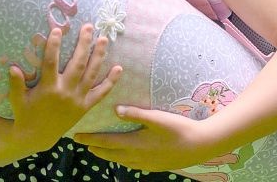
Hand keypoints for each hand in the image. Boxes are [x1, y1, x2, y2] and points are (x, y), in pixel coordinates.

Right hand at [8, 24, 121, 151]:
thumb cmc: (25, 114)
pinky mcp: (85, 107)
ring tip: (103, 40)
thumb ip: (16, 84)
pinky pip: (101, 93)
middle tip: (89, 27)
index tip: (57, 30)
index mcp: (48, 88)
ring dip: (99, 56)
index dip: (54, 46)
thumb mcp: (17, 100)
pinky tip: (119, 68)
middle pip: (78, 64)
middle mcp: (65, 92)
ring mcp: (78, 100)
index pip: (51, 62)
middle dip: (84, 44)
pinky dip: (111, 81)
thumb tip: (12, 67)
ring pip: (91, 74)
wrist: (37, 137)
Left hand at [73, 105, 222, 171]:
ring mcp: (145, 163)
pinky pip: (131, 164)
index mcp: (135, 143)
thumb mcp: (157, 117)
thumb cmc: (178, 128)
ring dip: (107, 155)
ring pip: (120, 161)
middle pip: (110, 154)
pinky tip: (123, 157)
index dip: (90, 139)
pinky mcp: (154, 166)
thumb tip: (115, 110)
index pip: (106, 142)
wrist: (199, 146)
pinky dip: (121, 160)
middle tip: (83, 143)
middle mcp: (137, 156)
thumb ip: (135, 113)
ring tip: (98, 150)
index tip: (76, 137)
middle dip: (95, 148)